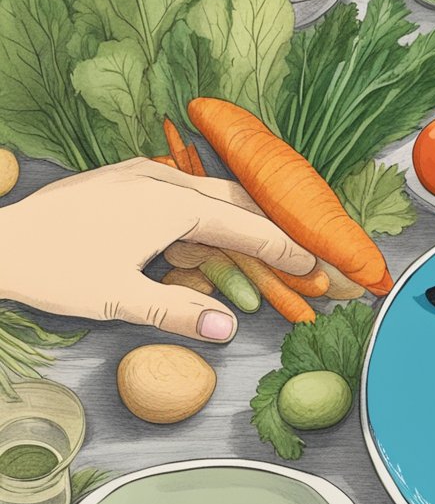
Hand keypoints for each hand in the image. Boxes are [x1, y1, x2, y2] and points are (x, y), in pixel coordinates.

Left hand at [0, 159, 314, 341]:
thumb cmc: (54, 269)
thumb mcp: (119, 298)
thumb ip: (179, 311)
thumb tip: (227, 330)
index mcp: (169, 205)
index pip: (244, 227)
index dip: (282, 249)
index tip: (312, 265)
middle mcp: (160, 180)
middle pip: (235, 200)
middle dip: (269, 228)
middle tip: (297, 256)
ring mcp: (139, 174)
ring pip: (209, 191)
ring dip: (238, 218)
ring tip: (259, 247)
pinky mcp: (122, 178)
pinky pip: (183, 189)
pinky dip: (207, 211)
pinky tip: (202, 233)